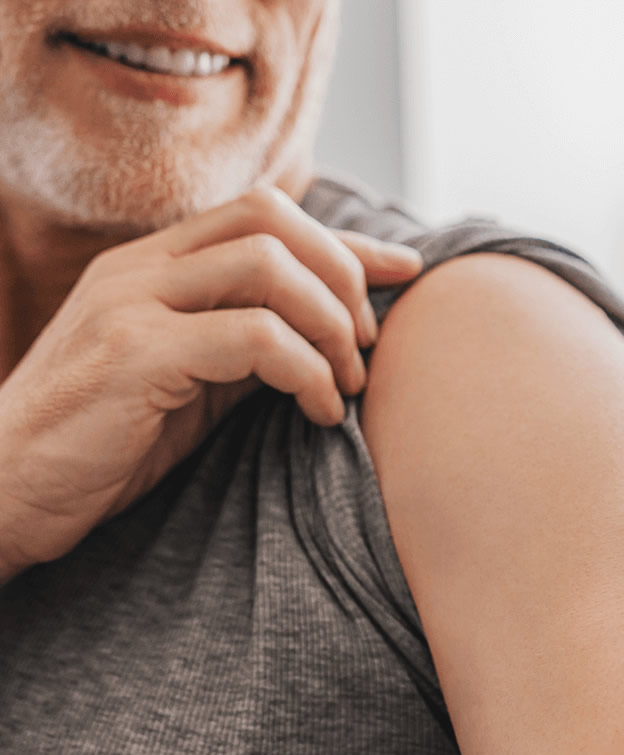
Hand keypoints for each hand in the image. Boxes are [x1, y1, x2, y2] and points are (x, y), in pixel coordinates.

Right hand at [0, 186, 422, 579]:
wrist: (4, 491)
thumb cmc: (106, 441)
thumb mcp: (192, 380)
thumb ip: (248, 342)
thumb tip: (332, 333)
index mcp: (158, 263)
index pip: (269, 217)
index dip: (347, 241)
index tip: (406, 270)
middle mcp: (144, 266)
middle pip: (274, 219)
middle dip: (343, 276)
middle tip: (367, 347)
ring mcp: (133, 302)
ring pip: (269, 267)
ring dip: (332, 324)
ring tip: (347, 384)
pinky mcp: (134, 353)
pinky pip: (254, 337)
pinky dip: (307, 371)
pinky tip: (320, 412)